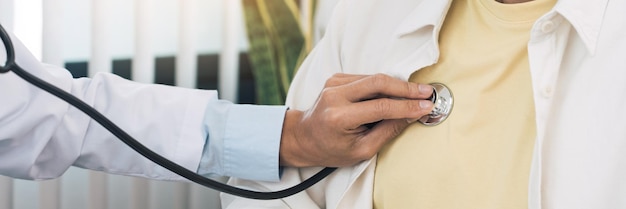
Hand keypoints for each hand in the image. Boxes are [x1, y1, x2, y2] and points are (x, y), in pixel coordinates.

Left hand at [280, 73, 433, 166]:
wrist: (304, 137)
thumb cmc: (332, 149)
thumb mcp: (362, 150)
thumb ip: (387, 131)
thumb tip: (413, 114)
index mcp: (339, 117)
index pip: (381, 106)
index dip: (407, 106)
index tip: (427, 106)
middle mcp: (334, 96)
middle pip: (378, 82)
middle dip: (406, 87)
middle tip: (428, 92)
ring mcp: (334, 83)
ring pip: (374, 78)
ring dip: (397, 85)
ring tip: (418, 93)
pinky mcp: (336, 78)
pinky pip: (366, 78)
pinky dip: (383, 85)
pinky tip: (394, 93)